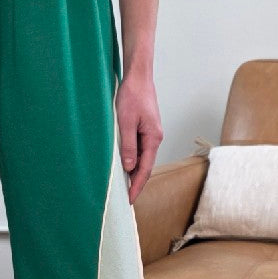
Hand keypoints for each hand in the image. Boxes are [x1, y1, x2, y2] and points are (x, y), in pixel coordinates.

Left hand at [114, 66, 163, 203]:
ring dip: (133, 172)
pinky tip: (124, 165)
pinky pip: (139, 149)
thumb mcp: (126, 122)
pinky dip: (132, 160)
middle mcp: (154, 138)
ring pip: (142, 158)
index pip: (145, 169)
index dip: (137, 186)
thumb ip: (128, 145)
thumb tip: (129, 167)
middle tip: (125, 199)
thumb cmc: (132, 96)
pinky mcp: (144, 129)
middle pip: (145, 166)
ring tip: (123, 187)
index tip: (129, 200)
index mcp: (153, 138)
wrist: (138, 77)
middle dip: (136, 183)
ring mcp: (150, 134)